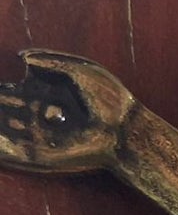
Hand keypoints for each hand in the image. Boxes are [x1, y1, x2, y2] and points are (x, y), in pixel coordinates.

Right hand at [0, 51, 134, 174]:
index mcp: (43, 95)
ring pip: (2, 130)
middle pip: (0, 110)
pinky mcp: (42, 155)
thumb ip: (49, 62)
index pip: (7, 92)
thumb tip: (21, 59)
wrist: (127, 130)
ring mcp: (36, 136)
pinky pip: (11, 152)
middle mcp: (35, 116)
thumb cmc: (109, 99)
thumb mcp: (80, 71)